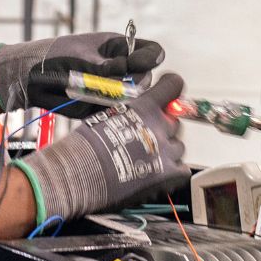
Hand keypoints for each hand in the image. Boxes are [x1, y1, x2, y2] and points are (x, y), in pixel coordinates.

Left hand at [0, 30, 165, 117]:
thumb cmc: (55, 56)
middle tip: (113, 83)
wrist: (31, 78)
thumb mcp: (80, 56)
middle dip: (134, 82)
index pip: (151, 52)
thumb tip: (129, 71)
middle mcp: (121, 69)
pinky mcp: (103, 107)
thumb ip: (105, 66)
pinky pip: (115, 113)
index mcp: (119, 49)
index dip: (150, 58)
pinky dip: (107, 110)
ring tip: (93, 92)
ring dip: (119, 98)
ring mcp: (113, 89)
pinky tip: (90, 103)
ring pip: (133, 99)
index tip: (138, 64)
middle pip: (145, 78)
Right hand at [11, 73, 188, 224]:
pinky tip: (155, 173)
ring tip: (145, 159)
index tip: (169, 94)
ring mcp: (165, 152)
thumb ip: (132, 112)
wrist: (80, 173)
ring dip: (166, 151)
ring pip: (178, 147)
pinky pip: (180, 169)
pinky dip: (171, 172)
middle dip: (163, 128)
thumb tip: (140, 113)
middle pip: (175, 121)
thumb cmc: (86, 146)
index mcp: (144, 107)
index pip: (173, 86)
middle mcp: (159, 127)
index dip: (171, 89)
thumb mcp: (108, 115)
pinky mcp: (167, 175)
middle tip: (146, 138)